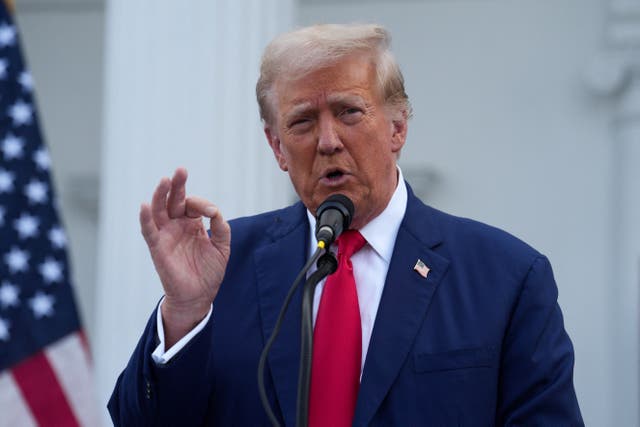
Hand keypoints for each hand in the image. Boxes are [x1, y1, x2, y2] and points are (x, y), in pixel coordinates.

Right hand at [140, 168, 230, 345]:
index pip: (193, 204)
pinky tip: (145, 205)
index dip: (203, 204)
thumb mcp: (222, 248)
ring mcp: (166, 235)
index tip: (212, 213)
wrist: (199, 296)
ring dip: (160, 195)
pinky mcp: (157, 248)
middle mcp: (177, 226)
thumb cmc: (209, 272)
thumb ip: (221, 229)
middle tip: (181, 170)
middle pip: (173, 200)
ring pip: (159, 210)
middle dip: (177, 185)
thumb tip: (215, 211)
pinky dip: (145, 218)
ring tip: (165, 180)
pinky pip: (149, 230)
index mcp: (192, 223)